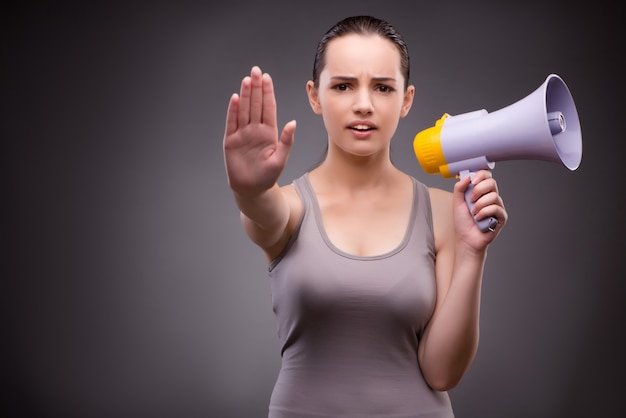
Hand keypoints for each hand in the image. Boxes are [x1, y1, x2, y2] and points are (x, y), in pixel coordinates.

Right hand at [223, 66, 295, 195]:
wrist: (252, 190)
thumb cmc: (267, 177)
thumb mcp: (280, 159)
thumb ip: (287, 141)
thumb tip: (293, 123)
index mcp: (269, 132)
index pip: (268, 108)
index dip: (267, 93)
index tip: (267, 78)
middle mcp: (255, 130)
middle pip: (255, 104)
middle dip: (256, 88)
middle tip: (256, 71)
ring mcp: (242, 134)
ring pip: (244, 110)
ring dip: (245, 95)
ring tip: (247, 80)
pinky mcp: (231, 141)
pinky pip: (232, 123)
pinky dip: (233, 111)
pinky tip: (235, 98)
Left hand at [453, 170, 507, 249]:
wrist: (466, 239)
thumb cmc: (463, 222)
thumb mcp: (457, 203)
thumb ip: (459, 188)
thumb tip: (467, 177)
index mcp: (481, 192)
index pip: (486, 176)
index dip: (481, 175)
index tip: (473, 181)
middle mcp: (490, 197)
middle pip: (492, 182)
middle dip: (479, 189)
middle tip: (471, 199)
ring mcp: (497, 206)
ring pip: (494, 196)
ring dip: (480, 204)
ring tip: (473, 213)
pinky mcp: (501, 217)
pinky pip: (496, 208)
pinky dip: (485, 213)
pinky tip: (478, 218)